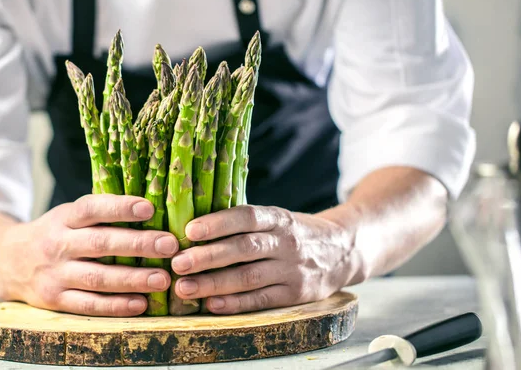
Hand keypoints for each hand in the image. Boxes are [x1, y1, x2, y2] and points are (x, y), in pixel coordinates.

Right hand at [0, 194, 178, 316]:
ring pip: (97, 277)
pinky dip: (116, 306)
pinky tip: (141, 303)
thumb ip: (101, 213)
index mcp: (65, 218)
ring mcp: (56, 273)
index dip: (120, 208)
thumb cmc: (56, 233)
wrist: (7, 261)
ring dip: (133, 279)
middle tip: (169, 245)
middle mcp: (59, 244)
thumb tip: (152, 208)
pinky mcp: (55, 299)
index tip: (149, 208)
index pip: (92, 208)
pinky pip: (88, 305)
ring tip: (163, 278)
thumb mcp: (69, 215)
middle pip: (101, 244)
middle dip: (138, 244)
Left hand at [170, 205, 365, 313]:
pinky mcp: (296, 294)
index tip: (190, 230)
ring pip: (249, 277)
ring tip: (184, 287)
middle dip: (208, 257)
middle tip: (177, 262)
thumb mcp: (278, 219)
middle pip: (244, 248)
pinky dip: (235, 303)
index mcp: (280, 219)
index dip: (218, 223)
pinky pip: (262, 300)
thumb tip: (195, 229)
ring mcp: (293, 270)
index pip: (248, 217)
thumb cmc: (296, 233)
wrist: (343, 250)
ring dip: (214, 283)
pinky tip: (211, 304)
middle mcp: (287, 243)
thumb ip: (247, 224)